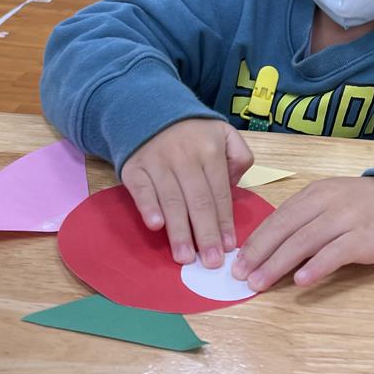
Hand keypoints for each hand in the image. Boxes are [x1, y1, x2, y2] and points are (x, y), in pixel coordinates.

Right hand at [120, 118, 253, 268]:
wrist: (149, 111)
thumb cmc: (192, 132)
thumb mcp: (223, 132)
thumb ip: (239, 154)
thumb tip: (236, 184)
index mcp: (210, 149)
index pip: (219, 193)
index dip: (224, 222)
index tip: (229, 247)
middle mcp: (185, 156)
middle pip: (198, 201)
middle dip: (206, 234)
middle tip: (211, 262)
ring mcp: (158, 162)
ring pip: (171, 200)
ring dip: (178, 231)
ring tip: (185, 258)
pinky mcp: (134, 168)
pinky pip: (141, 190)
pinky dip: (148, 207)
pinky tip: (156, 226)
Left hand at [231, 176, 373, 290]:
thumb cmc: (362, 207)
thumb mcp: (329, 204)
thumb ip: (303, 220)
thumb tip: (267, 249)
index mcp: (314, 194)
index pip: (278, 217)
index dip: (256, 240)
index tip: (237, 261)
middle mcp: (327, 202)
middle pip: (286, 228)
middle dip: (260, 253)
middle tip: (241, 275)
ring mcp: (346, 218)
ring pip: (305, 241)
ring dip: (279, 263)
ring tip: (261, 283)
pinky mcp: (365, 237)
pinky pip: (336, 253)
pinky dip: (316, 266)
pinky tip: (301, 281)